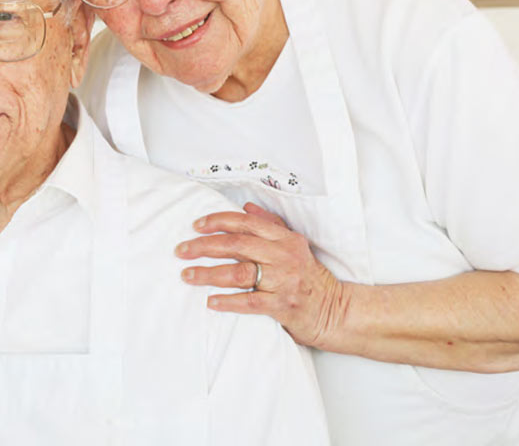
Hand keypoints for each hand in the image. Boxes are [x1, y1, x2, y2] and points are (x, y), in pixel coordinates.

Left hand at [175, 203, 349, 348]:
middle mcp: (284, 257)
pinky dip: (227, 301)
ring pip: (239, 273)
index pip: (246, 223)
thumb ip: (271, 225)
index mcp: (285, 239)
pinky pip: (249, 302)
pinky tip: (210, 301)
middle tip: (182, 250)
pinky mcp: (283, 306)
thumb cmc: (310, 278)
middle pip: (237, 245)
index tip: (196, 225)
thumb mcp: (294, 246)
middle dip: (204, 246)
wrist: (336, 311)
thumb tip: (246, 207)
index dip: (219, 221)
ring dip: (208, 274)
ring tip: (187, 275)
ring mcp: (284, 282)